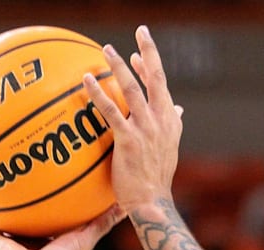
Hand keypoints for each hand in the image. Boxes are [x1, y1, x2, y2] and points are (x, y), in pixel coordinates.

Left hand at [83, 25, 182, 213]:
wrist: (152, 203)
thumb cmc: (155, 181)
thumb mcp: (168, 150)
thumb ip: (171, 126)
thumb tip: (177, 109)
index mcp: (170, 122)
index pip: (162, 87)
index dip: (150, 68)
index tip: (138, 55)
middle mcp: (161, 121)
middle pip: (156, 78)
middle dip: (148, 51)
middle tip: (139, 31)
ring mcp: (146, 130)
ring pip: (133, 90)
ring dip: (119, 67)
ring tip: (106, 50)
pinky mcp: (129, 140)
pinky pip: (111, 111)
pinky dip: (99, 94)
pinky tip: (87, 80)